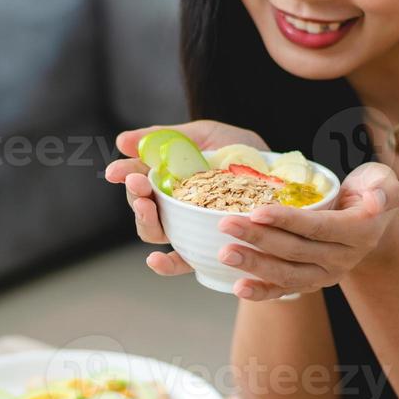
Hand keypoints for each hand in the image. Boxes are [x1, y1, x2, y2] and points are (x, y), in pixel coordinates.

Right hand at [104, 120, 267, 275]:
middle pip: (142, 206)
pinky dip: (165, 264)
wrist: (283, 176)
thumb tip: (121, 141)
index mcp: (169, 176)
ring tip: (147, 207)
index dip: (125, 173)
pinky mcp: (205, 248)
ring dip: (145, 221)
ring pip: (154, 231)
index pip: (139, 177)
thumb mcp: (205, 135)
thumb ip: (165, 137)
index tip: (115, 171)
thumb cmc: (242, 152)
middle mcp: (173, 204)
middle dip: (135, 195)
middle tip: (137, 184)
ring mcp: (187, 227)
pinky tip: (155, 260)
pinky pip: (181, 261)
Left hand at [215, 162, 398, 300]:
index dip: (287, 221)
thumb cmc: (370, 191)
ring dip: (253, 265)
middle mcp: (342, 259)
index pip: (318, 228)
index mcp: (359, 233)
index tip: (257, 210)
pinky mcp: (311, 283)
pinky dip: (261, 292)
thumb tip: (375, 202)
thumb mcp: (384, 180)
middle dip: (259, 238)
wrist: (368, 219)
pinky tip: (238, 287)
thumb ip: (385, 189)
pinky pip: (284, 291)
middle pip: (295, 251)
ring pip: (287, 274)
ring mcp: (326, 275)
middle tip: (226, 224)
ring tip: (224, 252)